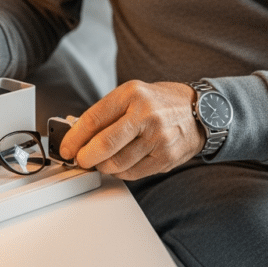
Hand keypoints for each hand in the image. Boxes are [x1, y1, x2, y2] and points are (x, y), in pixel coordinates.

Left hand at [58, 80, 204, 179]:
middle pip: (105, 144)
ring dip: (103, 165)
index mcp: (133, 94)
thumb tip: (76, 131)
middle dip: (86, 156)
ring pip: (117, 163)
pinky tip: (119, 163)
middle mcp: (146, 115)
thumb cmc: (161, 102)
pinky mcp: (166, 158)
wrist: (201, 111)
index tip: (66, 147)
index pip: (94, 118)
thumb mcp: (133, 94)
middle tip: (80, 159)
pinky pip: (133, 173)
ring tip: (101, 160)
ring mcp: (158, 138)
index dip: (75, 137)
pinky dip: (120, 171)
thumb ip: (106, 112)